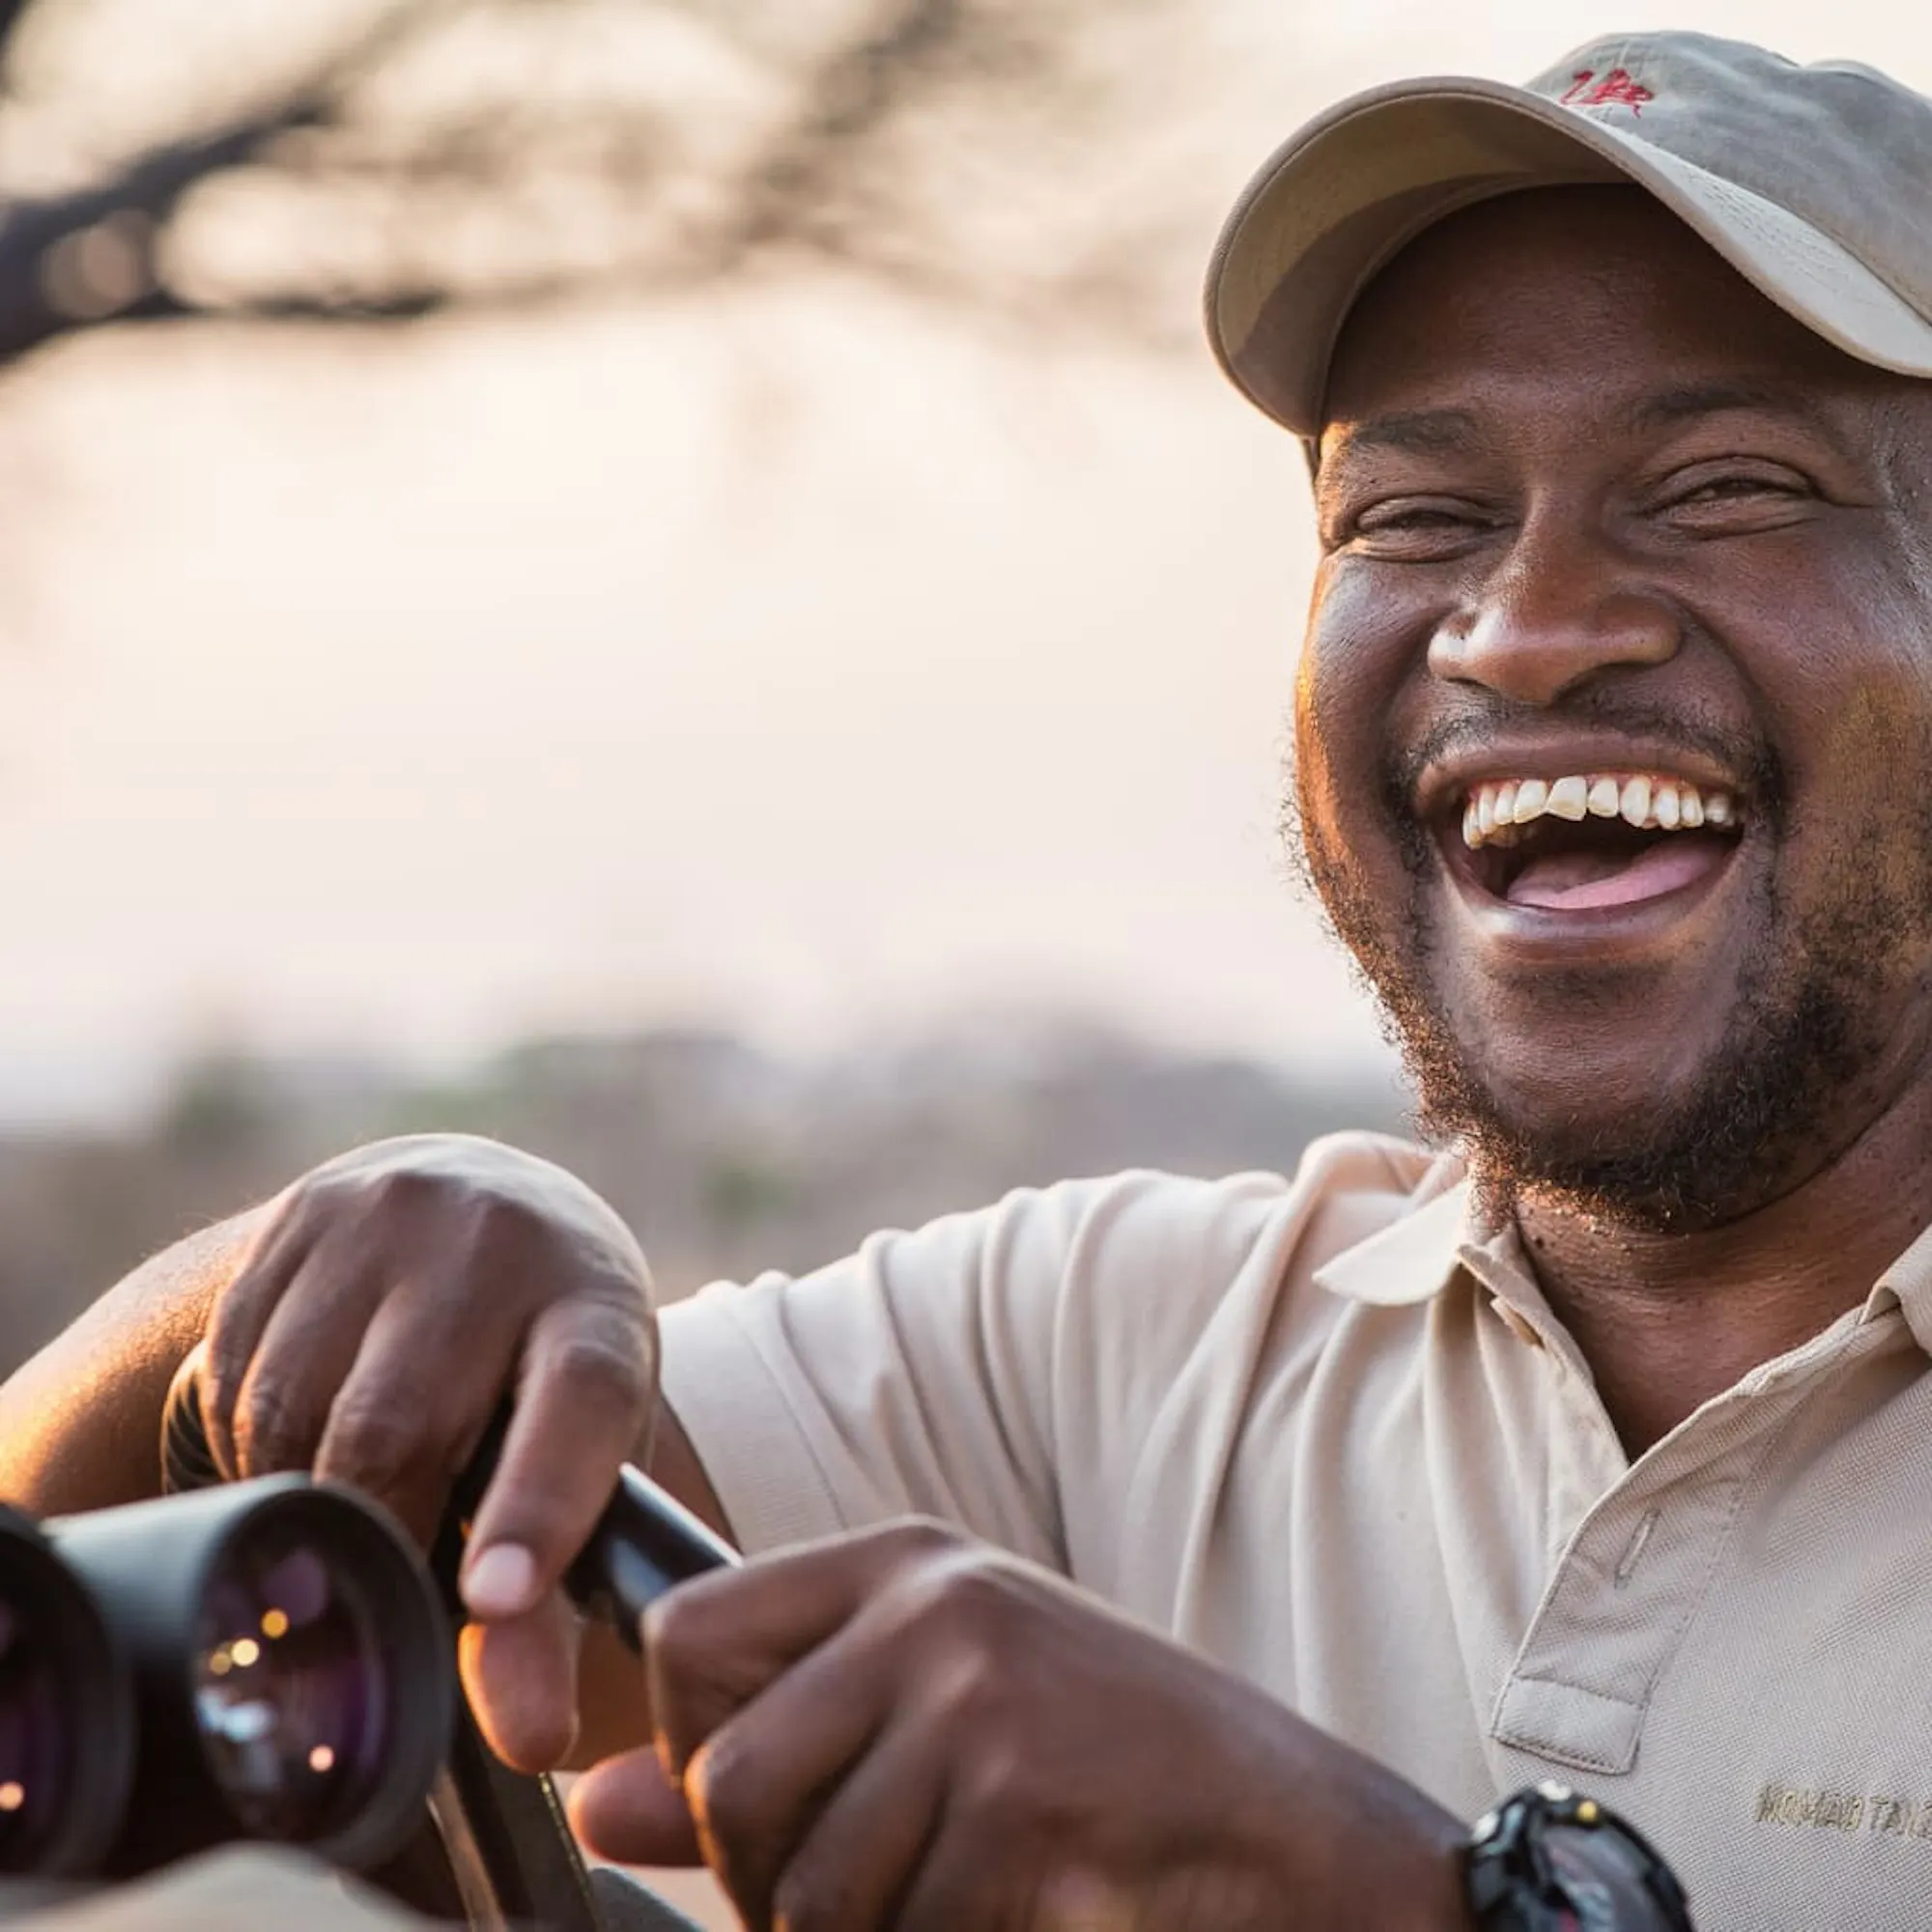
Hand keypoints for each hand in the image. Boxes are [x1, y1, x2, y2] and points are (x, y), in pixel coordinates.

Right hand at [194, 1133, 654, 1770]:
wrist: (484, 1202)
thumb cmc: (546, 1364)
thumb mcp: (586, 1450)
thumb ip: (552, 1597)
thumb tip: (526, 1739)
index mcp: (596, 1306)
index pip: (577, 1402)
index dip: (537, 1502)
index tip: (496, 1600)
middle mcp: (498, 1242)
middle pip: (400, 1425)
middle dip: (377, 1529)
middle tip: (379, 1574)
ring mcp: (391, 1218)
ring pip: (296, 1409)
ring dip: (302, 1492)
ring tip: (352, 1495)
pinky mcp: (299, 1220)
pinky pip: (236, 1375)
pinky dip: (255, 1443)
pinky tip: (308, 1432)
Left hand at [569, 1521, 1471, 1931]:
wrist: (1293, 1835)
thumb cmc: (1104, 1766)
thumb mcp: (930, 1720)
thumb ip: (759, 1750)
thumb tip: (591, 1807)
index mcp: (903, 1564)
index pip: (685, 1635)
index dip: (692, 1744)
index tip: (762, 1797)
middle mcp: (931, 1608)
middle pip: (728, 1780)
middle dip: (772, 1879)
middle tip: (876, 1882)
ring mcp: (980, 1699)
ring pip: (802, 1887)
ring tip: (961, 1889)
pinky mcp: (1021, 1804)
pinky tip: (1023, 1905)